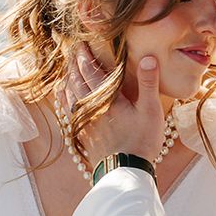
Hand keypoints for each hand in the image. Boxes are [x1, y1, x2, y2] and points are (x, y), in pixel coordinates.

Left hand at [66, 46, 165, 167]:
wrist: (124, 172)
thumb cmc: (140, 141)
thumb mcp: (150, 110)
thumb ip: (148, 83)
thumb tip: (148, 57)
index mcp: (106, 98)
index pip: (90, 71)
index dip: (84, 56)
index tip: (80, 43)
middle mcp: (90, 107)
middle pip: (76, 81)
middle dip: (74, 64)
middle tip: (72, 52)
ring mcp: (84, 121)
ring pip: (70, 95)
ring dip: (68, 80)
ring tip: (67, 70)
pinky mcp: (83, 134)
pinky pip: (69, 111)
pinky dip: (64, 100)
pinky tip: (64, 97)